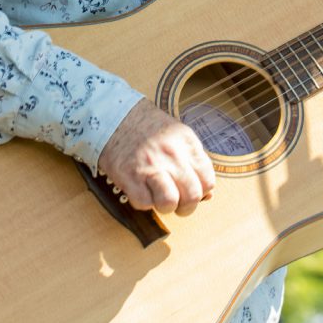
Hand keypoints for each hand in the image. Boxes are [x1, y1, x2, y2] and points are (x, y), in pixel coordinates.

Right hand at [97, 99, 215, 215]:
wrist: (114, 115)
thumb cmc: (147, 128)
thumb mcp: (177, 136)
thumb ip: (193, 162)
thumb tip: (208, 196)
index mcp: (187, 143)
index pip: (208, 181)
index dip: (201, 193)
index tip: (190, 192)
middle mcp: (172, 154)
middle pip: (192, 196)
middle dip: (185, 207)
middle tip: (176, 202)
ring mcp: (151, 165)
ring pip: (169, 203)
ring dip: (165, 207)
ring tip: (158, 198)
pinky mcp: (129, 175)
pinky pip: (144, 203)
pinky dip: (142, 202)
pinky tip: (140, 189)